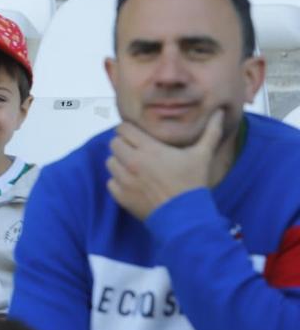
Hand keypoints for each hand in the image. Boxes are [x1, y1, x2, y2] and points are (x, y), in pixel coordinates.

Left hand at [106, 109, 223, 220]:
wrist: (186, 217)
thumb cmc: (193, 184)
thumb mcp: (202, 155)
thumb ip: (210, 132)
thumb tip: (219, 112)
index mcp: (148, 149)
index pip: (123, 129)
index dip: (129, 130)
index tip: (138, 135)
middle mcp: (132, 162)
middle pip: (114, 143)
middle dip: (124, 144)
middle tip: (136, 150)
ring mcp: (124, 179)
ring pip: (110, 161)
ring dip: (119, 162)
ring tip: (135, 167)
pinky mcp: (121, 195)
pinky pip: (110, 182)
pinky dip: (118, 181)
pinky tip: (133, 183)